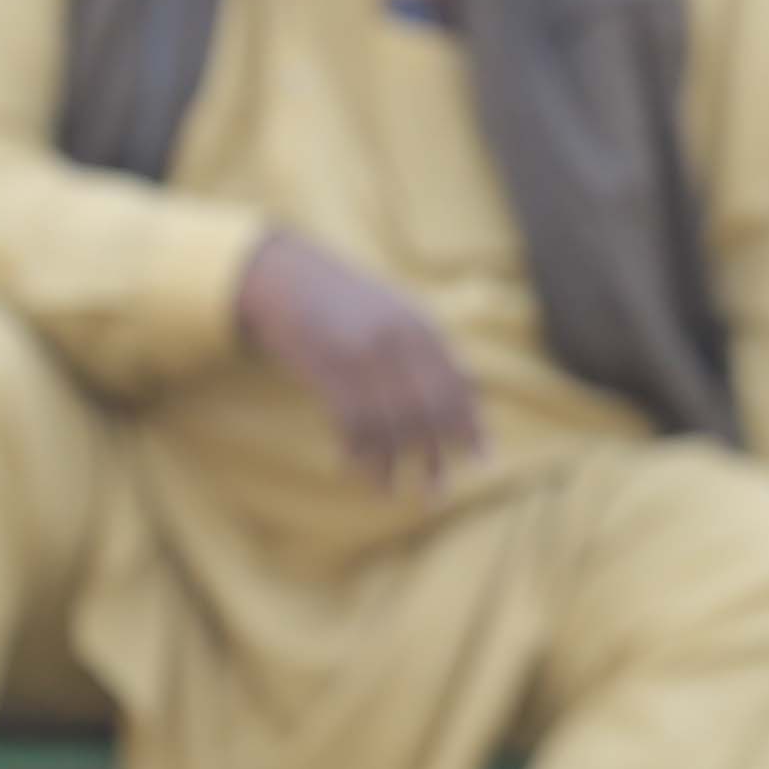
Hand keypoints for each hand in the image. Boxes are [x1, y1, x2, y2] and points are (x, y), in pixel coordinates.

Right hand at [236, 226, 484, 490]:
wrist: (287, 276)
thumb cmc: (350, 302)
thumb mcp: (399, 314)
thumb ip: (433, 352)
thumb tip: (474, 394)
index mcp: (419, 327)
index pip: (455, 386)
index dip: (470, 426)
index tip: (481, 460)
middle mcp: (395, 341)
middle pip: (427, 410)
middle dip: (435, 454)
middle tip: (438, 492)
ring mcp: (360, 354)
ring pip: (388, 422)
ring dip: (391, 463)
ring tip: (392, 490)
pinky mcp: (326, 368)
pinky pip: (351, 421)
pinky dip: (357, 449)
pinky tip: (359, 467)